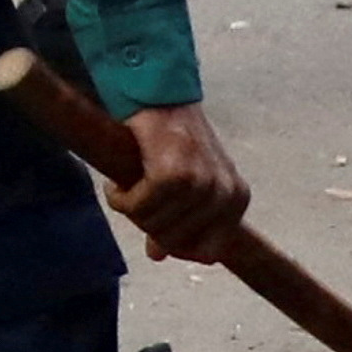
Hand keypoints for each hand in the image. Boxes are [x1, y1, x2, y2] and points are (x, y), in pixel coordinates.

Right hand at [114, 102, 250, 262]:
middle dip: (147, 225)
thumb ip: (180, 221)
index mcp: (237, 199)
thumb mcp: (188, 183)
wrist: (159, 96)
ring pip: (154, 224)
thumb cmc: (175, 140)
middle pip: (175, 240)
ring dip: (129, 209)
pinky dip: (118, 199)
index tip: (154, 228)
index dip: (176, 245)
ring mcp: (199, 185)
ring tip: (122, 188)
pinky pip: (137, 206)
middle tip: (134, 202)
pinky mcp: (170, 175)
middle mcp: (224, 195)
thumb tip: (156, 255)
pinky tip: (113, 185)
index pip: (207, 252)